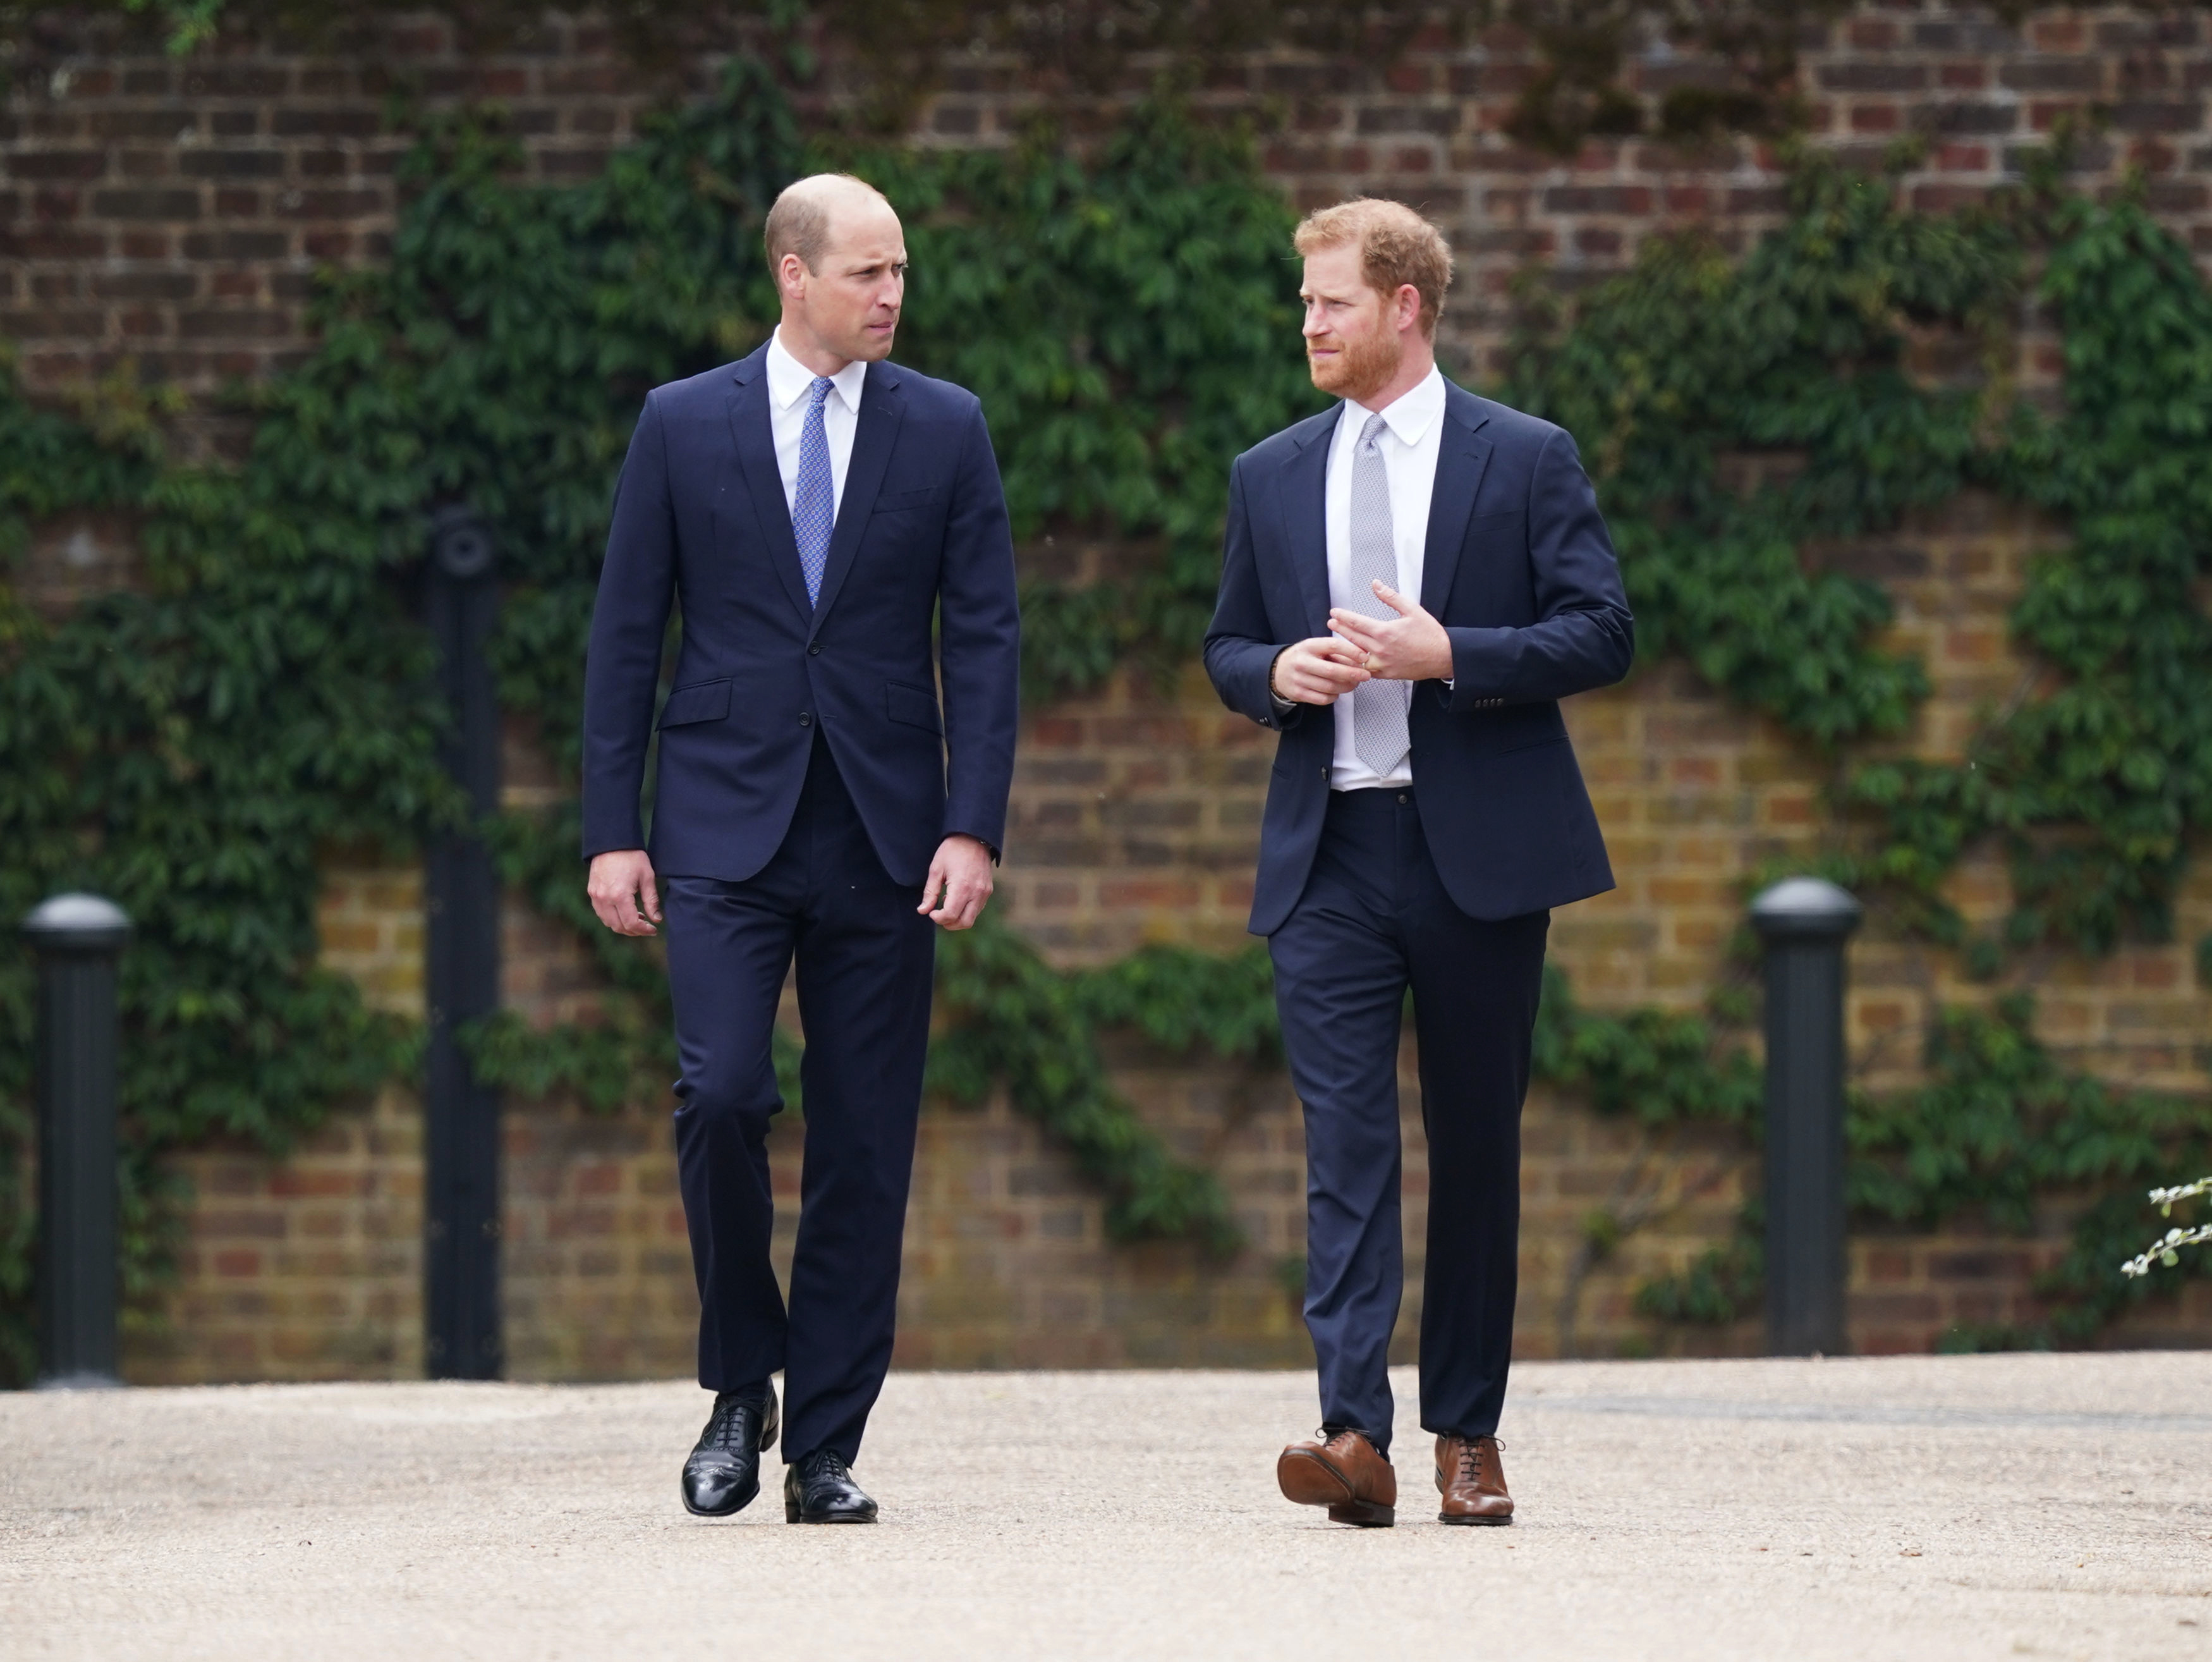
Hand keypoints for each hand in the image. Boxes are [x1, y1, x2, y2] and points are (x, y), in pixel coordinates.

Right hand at [588, 849, 660, 936]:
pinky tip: (624, 911)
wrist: (612, 842)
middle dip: (634, 931)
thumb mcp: (647, 877)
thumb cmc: (632, 857)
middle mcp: (605, 898)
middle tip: (647, 926)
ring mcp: (596, 896)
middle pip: (618, 927)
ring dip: (623, 925)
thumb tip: (657, 919)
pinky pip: (601, 913)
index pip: (631, 924)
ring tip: (637, 918)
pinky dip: (613, 917)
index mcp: (620, 895)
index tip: (653, 930)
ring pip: (608, 922)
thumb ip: (651, 901)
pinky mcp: (592, 892)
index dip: (644, 930)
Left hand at [919, 834, 994, 929]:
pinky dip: (966, 911)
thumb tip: (922, 910)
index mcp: (962, 887)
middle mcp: (976, 893)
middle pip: (964, 923)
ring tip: (946, 904)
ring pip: (971, 918)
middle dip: (948, 923)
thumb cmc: (952, 851)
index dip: (938, 918)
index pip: (950, 915)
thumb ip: (929, 892)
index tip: (931, 912)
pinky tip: (956, 899)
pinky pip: (977, 909)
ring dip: (957, 918)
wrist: (974, 837)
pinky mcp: (988, 890)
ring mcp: (984, 893)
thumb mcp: (936, 869)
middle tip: (938, 915)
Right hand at [1270, 636, 1370, 704]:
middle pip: (1332, 671)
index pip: (1333, 646)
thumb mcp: (1316, 648)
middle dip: (1353, 674)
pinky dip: (1334, 696)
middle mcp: (1302, 662)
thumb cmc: (1305, 658)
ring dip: (1346, 687)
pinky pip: (1323, 699)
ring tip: (1354, 684)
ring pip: (1330, 687)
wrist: (1278, 671)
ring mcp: (1299, 679)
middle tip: (1366, 675)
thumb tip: (1360, 660)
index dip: (1351, 651)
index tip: (1364, 657)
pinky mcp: (1298, 694)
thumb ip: (1336, 653)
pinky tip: (1337, 692)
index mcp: (1309, 646)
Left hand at [1328, 581, 1453, 680]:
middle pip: (1353, 638)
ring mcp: (1382, 664)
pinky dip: (1356, 664)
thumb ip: (1391, 597)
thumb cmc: (1430, 634)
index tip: (1334, 612)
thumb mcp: (1412, 610)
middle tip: (1331, 622)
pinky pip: (1366, 670)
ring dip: (1345, 647)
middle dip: (1340, 629)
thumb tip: (1376, 584)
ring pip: (1356, 656)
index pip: (1357, 623)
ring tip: (1337, 640)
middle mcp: (1381, 649)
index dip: (1343, 617)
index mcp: (1385, 632)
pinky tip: (1351, 659)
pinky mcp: (1386, 674)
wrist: (1444, 657)